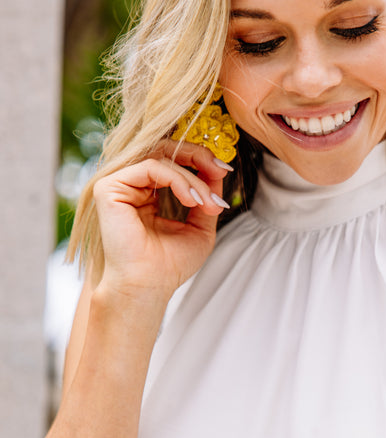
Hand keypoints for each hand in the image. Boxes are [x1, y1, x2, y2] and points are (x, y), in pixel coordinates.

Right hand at [94, 140, 231, 302]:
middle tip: (220, 170)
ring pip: (162, 158)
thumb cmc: (169, 265)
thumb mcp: (199, 227)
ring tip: (206, 203)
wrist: (148, 287)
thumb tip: (218, 172)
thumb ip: (206, 198)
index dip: (199, 160)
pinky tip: (192, 200)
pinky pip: (150, 167)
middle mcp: (131, 186)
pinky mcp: (109, 188)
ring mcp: (118, 185)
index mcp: (147, 194)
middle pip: (165, 149)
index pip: (173, 162)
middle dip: (198, 156)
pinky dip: (177, 179)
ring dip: (192, 177)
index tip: (224, 171)